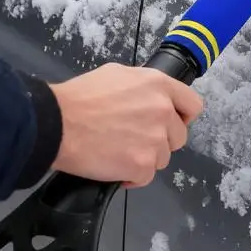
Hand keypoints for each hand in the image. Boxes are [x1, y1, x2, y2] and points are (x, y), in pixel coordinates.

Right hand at [47, 63, 203, 186]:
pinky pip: (145, 177)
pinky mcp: (142, 165)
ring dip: (144, 158)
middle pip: (179, 136)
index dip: (183, 116)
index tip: (172, 123)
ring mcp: (155, 139)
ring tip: (118, 151)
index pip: (193, 105)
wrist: (57, 123)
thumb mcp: (117, 74)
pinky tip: (114, 166)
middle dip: (161, 140)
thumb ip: (142, 85)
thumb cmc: (81, 97)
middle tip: (135, 139)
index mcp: (159, 85)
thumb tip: (149, 95)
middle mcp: (163, 111)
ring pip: (162, 158)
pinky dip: (131, 176)